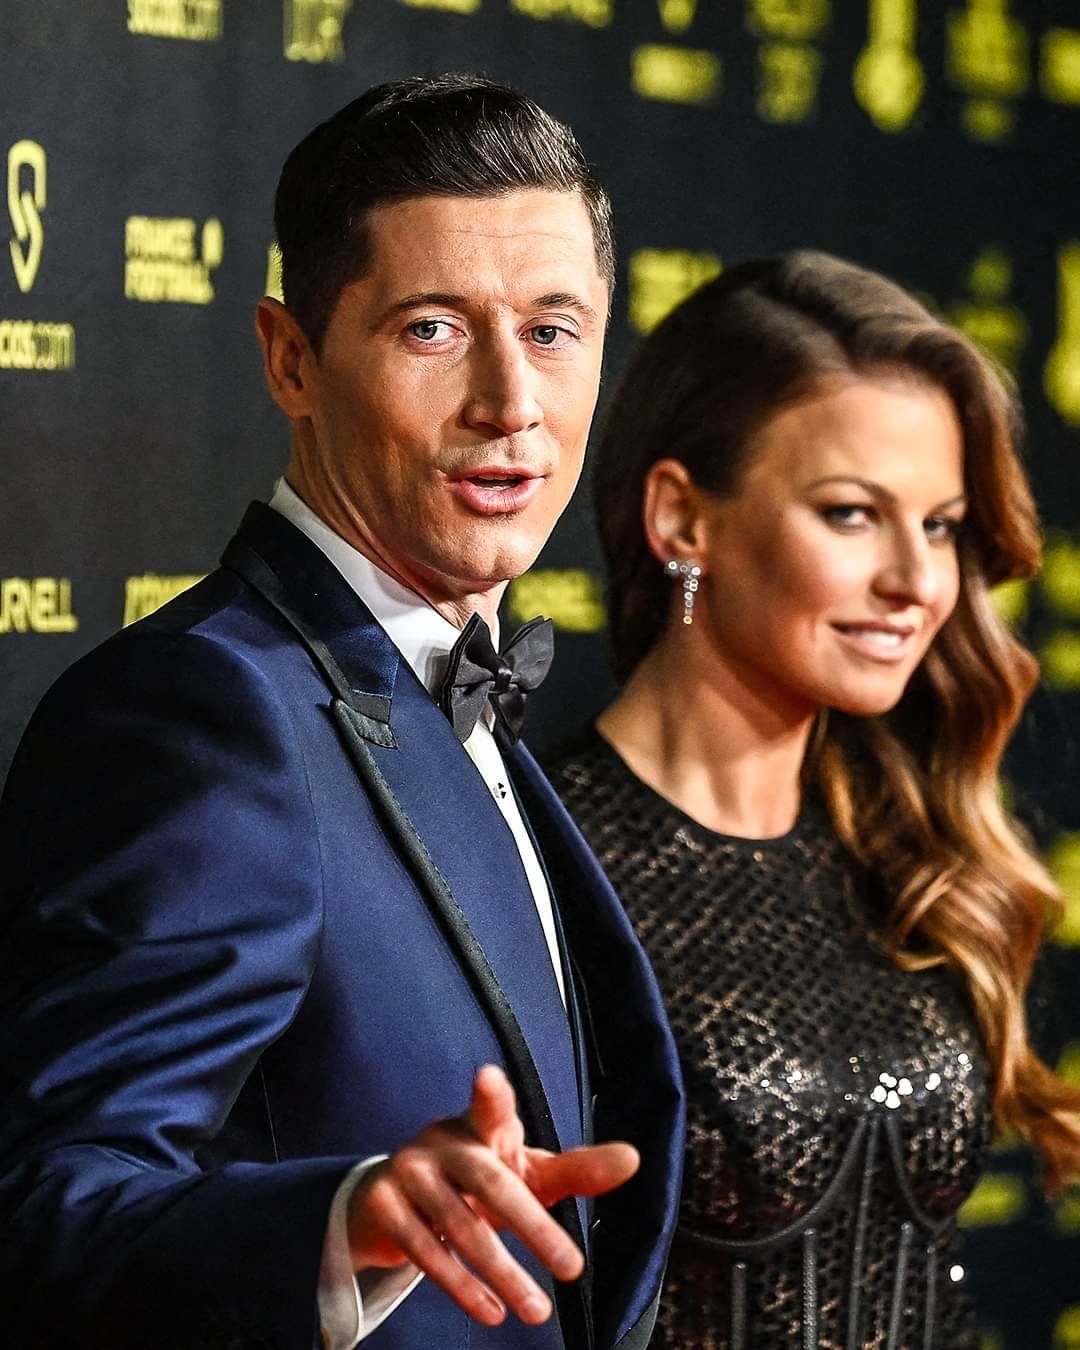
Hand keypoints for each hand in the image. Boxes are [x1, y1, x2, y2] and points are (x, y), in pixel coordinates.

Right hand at [346, 1064, 638, 1326]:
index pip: (490, 1108)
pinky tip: (493, 1311)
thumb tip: (634, 1159)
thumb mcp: (525, 1171)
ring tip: (538, 1310)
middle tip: (574, 1268)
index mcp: (481, 1126)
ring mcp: (410, 1173)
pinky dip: (463, 1287)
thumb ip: (577, 1170)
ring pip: (463, 1228)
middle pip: (492, 1185)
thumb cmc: (479, 1178)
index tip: (489, 1078)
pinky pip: (427, 1253)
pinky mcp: (386, 1209)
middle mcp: (443, 1143)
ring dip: (503, 1273)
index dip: (491, 1095)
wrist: (393, 1197)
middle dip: (534, 1228)